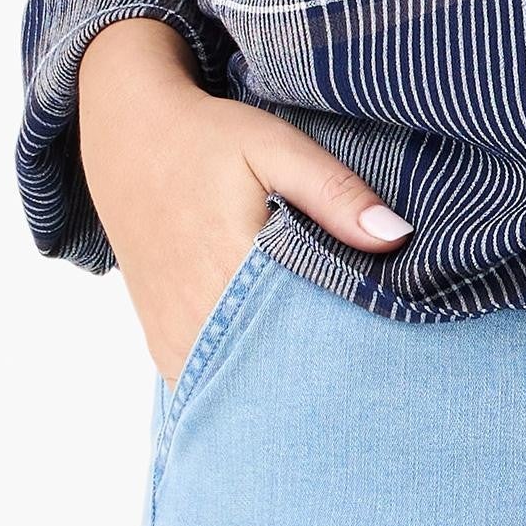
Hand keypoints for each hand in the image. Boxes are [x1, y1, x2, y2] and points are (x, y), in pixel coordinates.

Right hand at [76, 17, 413, 386]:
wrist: (128, 140)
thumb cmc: (207, 140)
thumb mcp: (276, 147)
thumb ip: (335, 193)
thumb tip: (396, 236)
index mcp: (233, 267)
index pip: (309, 334)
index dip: (351, 343)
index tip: (385, 345)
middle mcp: (197, 314)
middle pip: (274, 370)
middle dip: (319, 374)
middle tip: (363, 366)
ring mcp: (174, 334)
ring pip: (238, 385)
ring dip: (278, 383)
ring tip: (321, 372)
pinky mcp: (160, 342)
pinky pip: (203, 385)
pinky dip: (240, 383)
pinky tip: (272, 373)